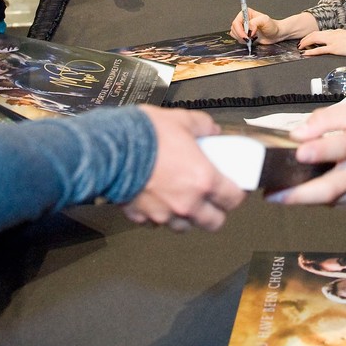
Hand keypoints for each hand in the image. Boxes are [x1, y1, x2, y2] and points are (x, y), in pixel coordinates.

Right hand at [122, 107, 245, 230]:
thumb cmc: (146, 134)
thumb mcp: (180, 119)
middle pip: (213, 222)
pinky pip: (155, 222)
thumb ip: (201, 125)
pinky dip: (158, 215)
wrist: (110, 148)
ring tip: (180, 200)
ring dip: (186, 217)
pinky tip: (155, 199)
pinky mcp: (141, 216)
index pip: (232, 199)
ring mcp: (163, 214)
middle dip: (214, 213)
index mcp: (203, 180)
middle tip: (209, 199)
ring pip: (184, 227)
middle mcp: (187, 203)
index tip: (232, 189)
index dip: (235, 195)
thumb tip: (211, 129)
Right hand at [230, 7, 280, 44]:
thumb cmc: (272, 26)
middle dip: (241, 35)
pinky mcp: (244, 35)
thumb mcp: (265, 20)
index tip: (246, 36)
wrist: (276, 34)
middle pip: (234, 28)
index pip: (236, 21)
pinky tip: (250, 40)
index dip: (239, 30)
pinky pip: (238, 39)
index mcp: (246, 13)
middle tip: (249, 38)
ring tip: (251, 38)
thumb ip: (255, 22)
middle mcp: (243, 20)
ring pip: (234, 34)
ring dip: (241, 38)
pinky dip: (243, 41)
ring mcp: (243, 28)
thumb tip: (249, 29)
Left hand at [266, 104, 345, 204]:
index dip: (322, 151)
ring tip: (274, 194)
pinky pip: (332, 202)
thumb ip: (326, 118)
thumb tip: (298, 133)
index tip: (300, 153)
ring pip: (328, 199)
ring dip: (301, 200)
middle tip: (271, 195)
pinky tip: (297, 193)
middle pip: (331, 186)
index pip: (343, 146)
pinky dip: (313, 199)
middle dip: (299, 194)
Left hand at [298, 28, 345, 56]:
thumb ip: (340, 37)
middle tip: (300, 43)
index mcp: (335, 32)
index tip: (307, 38)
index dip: (311, 35)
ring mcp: (332, 41)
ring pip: (315, 39)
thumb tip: (337, 40)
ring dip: (306, 43)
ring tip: (300, 47)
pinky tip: (306, 53)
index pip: (320, 32)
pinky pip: (320, 50)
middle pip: (314, 34)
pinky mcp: (334, 48)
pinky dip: (311, 51)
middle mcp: (332, 34)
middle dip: (306, 38)